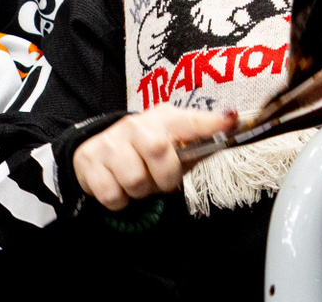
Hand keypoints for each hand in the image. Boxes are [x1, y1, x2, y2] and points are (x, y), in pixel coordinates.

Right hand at [72, 105, 235, 210]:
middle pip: (159, 151)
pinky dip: (120, 201)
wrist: (96, 153)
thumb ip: (197, 146)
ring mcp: (110, 141)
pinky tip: (118, 187)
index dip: (209, 123)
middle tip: (160, 180)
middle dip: (164, 177)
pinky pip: (113, 195)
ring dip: (140, 192)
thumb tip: (231, 134)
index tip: (230, 121)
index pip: (189, 120)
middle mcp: (135, 125)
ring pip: (135, 180)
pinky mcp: (90, 160)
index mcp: (163, 120)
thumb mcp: (170, 146)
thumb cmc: (143, 152)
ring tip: (138, 182)